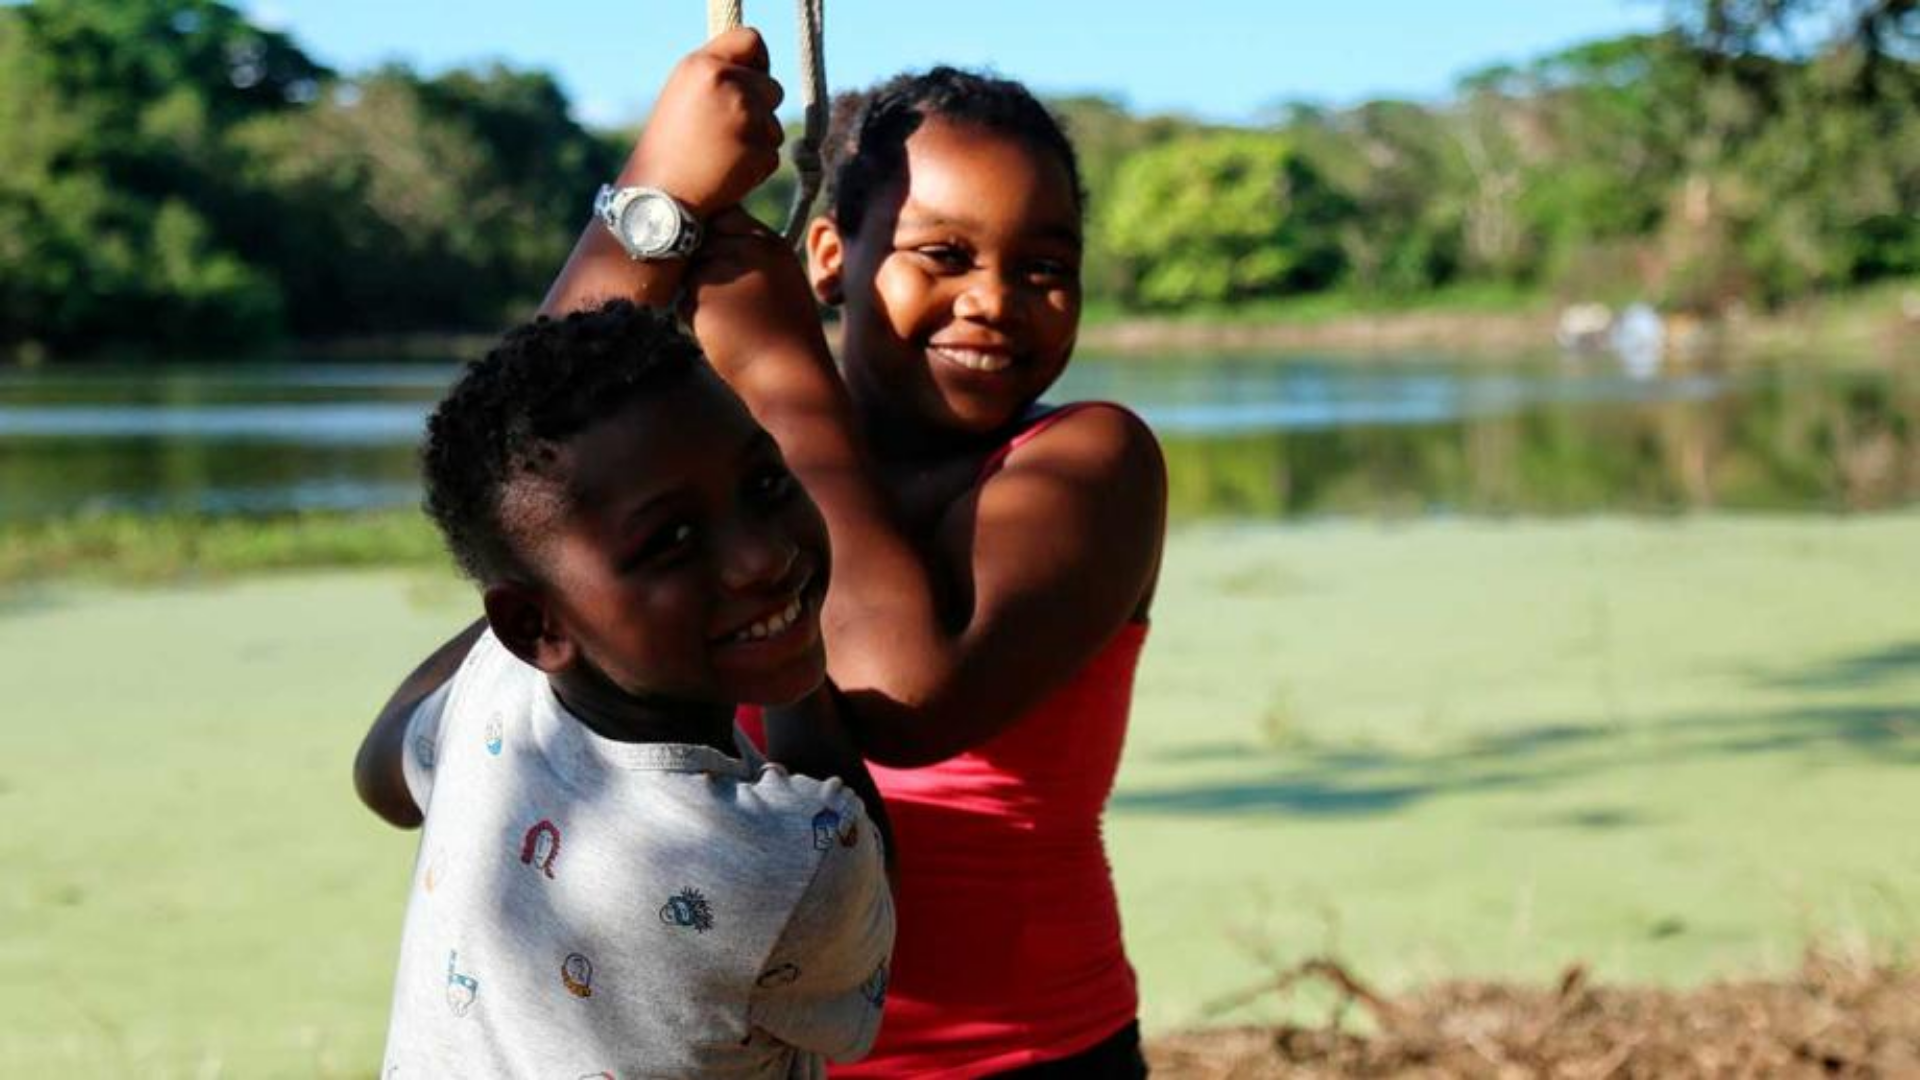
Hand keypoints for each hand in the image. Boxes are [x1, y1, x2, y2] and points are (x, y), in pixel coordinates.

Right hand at [624, 27, 784, 217]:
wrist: (659, 199)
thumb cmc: (669, 149)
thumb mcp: (683, 96)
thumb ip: (719, 77)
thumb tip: (760, 74)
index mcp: (703, 65)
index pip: (751, 41)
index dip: (757, 62)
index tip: (752, 79)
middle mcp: (727, 84)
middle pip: (772, 88)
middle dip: (758, 109)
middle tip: (724, 131)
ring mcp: (745, 117)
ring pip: (774, 124)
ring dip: (757, 140)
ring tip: (720, 153)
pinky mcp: (758, 150)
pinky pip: (773, 154)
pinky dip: (756, 166)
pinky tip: (727, 172)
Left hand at [682, 207, 820, 364]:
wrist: (791, 376)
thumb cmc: (785, 337)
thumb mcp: (781, 282)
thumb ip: (751, 256)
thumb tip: (706, 240)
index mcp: (771, 244)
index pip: (725, 215)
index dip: (711, 234)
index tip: (713, 256)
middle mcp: (749, 249)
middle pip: (701, 239)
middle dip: (700, 263)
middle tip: (721, 297)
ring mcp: (727, 270)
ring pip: (689, 269)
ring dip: (694, 292)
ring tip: (726, 318)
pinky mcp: (706, 296)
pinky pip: (683, 298)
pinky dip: (692, 316)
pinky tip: (720, 333)